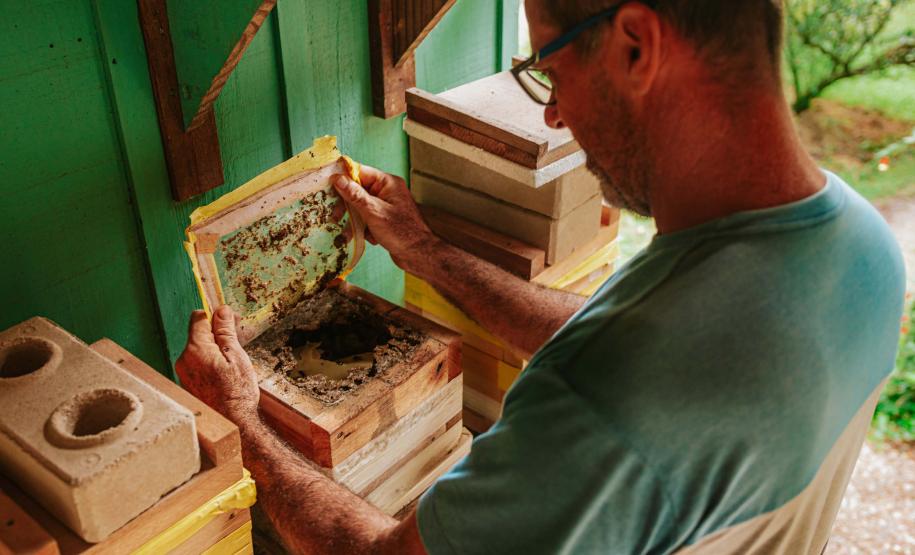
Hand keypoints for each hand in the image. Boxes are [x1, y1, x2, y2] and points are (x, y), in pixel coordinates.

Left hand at [175, 305, 259, 421]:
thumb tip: (221, 310)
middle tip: (238, 344)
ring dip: (215, 350)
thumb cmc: (236, 392)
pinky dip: (211, 363)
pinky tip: (225, 375)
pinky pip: (198, 364)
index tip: (230, 322)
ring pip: (199, 349)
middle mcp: (184, 359)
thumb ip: (225, 331)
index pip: (198, 317)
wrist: (231, 423)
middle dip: (217, 335)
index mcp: (195, 349)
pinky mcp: (187, 383)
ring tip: (233, 364)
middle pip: (199, 334)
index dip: (215, 316)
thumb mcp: (236, 355)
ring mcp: (184, 373)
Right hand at [332, 165, 438, 271]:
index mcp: (388, 183)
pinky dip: (363, 228)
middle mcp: (387, 191)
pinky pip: (366, 218)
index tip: (327, 185)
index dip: (343, 178)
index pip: (360, 172)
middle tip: (336, 216)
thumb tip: (338, 179)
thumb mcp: (374, 212)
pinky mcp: (383, 219)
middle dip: (346, 204)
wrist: (418, 255)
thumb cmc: (401, 232)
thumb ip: (355, 195)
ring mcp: (385, 205)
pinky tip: (368, 238)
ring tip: (349, 232)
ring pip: (360, 206)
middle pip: (357, 190)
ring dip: (354, 219)